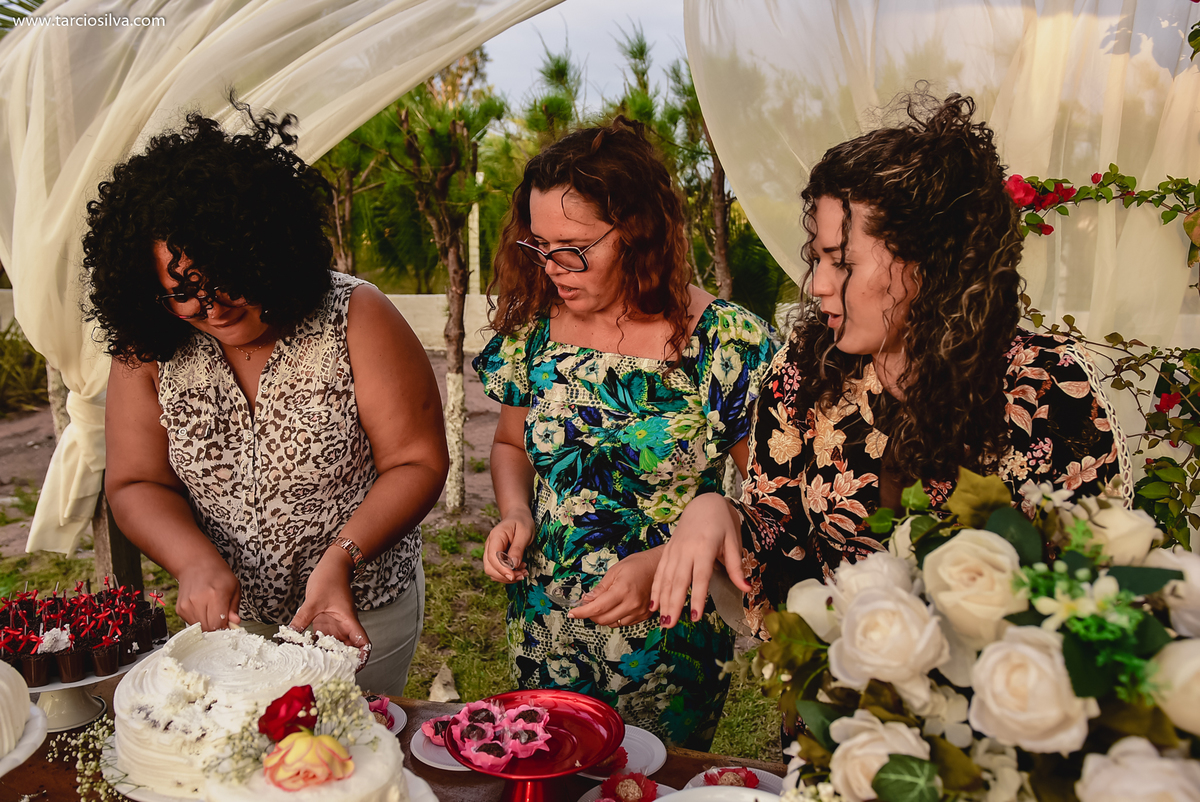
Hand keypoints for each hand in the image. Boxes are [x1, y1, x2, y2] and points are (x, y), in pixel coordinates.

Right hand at [176, 555, 240, 631]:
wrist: (195, 564)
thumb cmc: (217, 574)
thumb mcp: (234, 587)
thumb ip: (234, 607)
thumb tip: (235, 622)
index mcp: (215, 595)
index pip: (218, 625)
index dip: (226, 628)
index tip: (230, 625)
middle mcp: (198, 601)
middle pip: (208, 629)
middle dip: (218, 628)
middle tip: (223, 619)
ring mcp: (187, 606)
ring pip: (200, 628)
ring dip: (208, 625)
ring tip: (213, 611)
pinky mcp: (180, 609)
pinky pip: (192, 623)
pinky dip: (200, 621)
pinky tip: (204, 609)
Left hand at [289, 552, 370, 667]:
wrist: (332, 565)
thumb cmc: (330, 578)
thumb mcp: (314, 600)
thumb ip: (302, 618)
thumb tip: (288, 637)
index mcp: (349, 621)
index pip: (363, 643)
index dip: (362, 658)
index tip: (355, 669)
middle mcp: (344, 625)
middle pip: (349, 649)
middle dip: (343, 662)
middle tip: (330, 674)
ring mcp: (335, 624)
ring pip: (335, 645)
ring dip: (329, 655)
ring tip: (316, 667)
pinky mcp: (325, 621)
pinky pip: (323, 638)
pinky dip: (316, 646)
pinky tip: (304, 651)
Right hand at [483, 510, 534, 582]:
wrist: (518, 517)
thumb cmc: (522, 522)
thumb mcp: (524, 533)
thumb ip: (518, 548)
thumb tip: (513, 565)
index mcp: (496, 536)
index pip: (493, 557)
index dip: (502, 569)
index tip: (514, 575)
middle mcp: (490, 546)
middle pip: (490, 567)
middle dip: (506, 575)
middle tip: (523, 574)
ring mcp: (491, 552)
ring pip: (493, 572)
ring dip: (507, 577)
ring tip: (523, 572)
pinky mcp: (495, 558)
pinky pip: (498, 571)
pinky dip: (508, 574)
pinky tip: (519, 569)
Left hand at [570, 548, 662, 626]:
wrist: (658, 566)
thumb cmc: (637, 565)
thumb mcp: (614, 571)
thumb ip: (600, 588)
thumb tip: (586, 600)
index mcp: (622, 590)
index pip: (597, 608)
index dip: (582, 612)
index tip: (572, 613)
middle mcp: (632, 604)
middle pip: (603, 619)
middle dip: (590, 615)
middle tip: (586, 606)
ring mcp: (639, 611)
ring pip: (613, 624)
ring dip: (602, 617)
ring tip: (601, 605)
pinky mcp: (644, 615)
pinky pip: (624, 623)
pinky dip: (615, 618)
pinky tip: (614, 608)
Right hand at [650, 493, 748, 628]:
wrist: (704, 503)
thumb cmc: (721, 523)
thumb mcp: (733, 542)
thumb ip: (736, 567)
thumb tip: (747, 589)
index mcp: (704, 547)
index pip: (700, 577)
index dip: (696, 597)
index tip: (694, 616)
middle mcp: (686, 549)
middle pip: (678, 581)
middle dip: (673, 604)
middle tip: (670, 625)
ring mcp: (674, 550)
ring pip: (666, 578)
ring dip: (663, 600)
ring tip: (662, 620)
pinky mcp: (668, 550)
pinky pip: (660, 572)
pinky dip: (656, 589)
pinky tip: (654, 605)